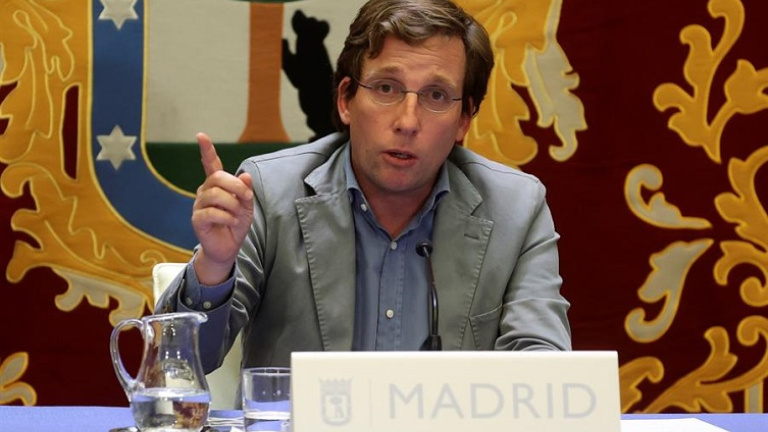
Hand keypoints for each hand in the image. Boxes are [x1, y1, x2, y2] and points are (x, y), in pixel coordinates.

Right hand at [191, 132, 253, 284]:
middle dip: (236, 186)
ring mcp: (199, 205)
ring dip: (233, 204)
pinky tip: (232, 222)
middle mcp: (205, 191)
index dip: (206, 150)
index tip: (201, 135)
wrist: (228, 247)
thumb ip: (246, 190)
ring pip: (215, 195)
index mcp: (217, 185)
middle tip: (247, 199)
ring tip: (238, 215)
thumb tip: (246, 175)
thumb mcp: (246, 206)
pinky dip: (227, 216)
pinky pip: (211, 212)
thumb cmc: (236, 224)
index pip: (210, 164)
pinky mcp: (197, 220)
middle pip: (217, 178)